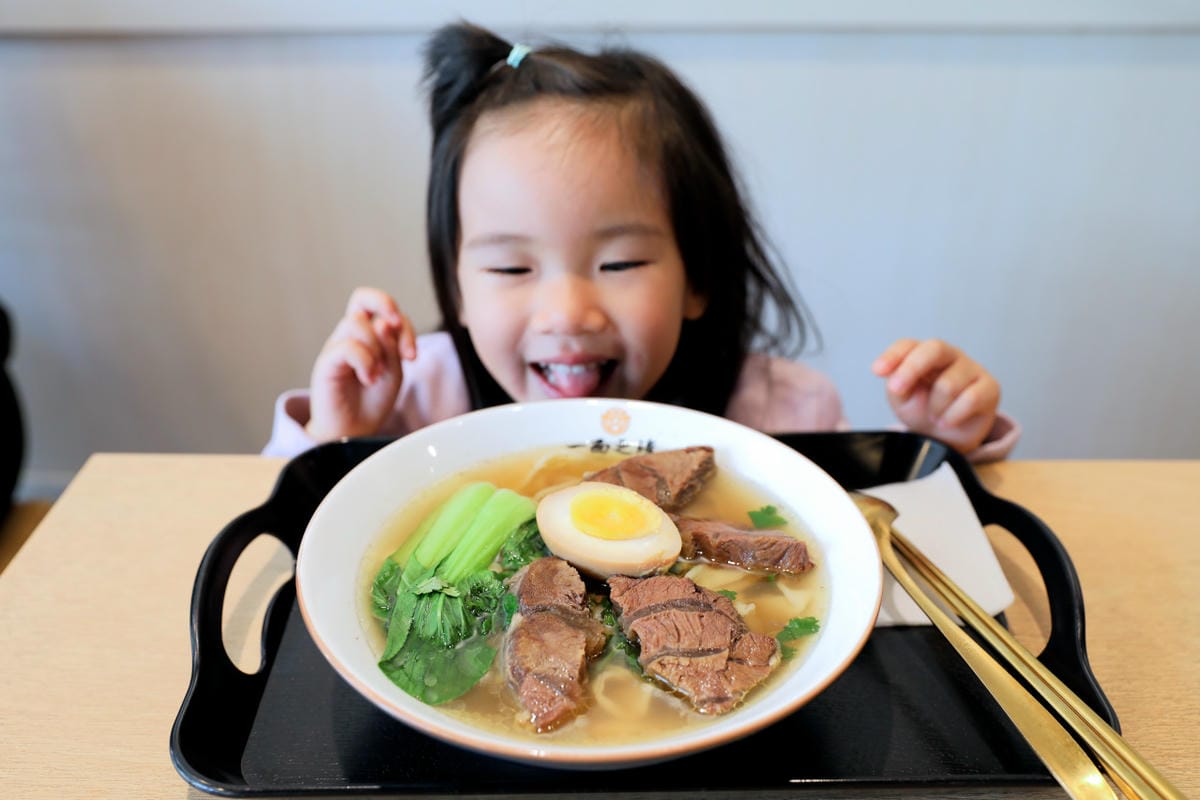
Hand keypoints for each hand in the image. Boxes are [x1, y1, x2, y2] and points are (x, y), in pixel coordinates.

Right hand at [306, 287, 416, 441]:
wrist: (354, 431)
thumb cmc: (373, 401)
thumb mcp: (395, 373)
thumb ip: (393, 348)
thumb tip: (384, 322)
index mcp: (370, 335)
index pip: (385, 310)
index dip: (404, 324)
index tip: (411, 356)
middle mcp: (351, 336)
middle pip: (362, 297)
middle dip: (385, 304)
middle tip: (395, 326)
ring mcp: (337, 347)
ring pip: (357, 322)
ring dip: (376, 348)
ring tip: (377, 374)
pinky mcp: (326, 362)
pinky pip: (347, 346)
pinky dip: (365, 361)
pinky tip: (368, 379)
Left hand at [872, 338, 999, 454]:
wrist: (947, 437)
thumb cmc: (923, 411)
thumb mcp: (902, 400)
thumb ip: (896, 386)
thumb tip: (894, 377)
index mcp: (923, 354)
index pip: (909, 344)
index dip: (893, 355)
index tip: (877, 371)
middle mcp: (949, 356)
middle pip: (934, 349)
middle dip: (911, 369)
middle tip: (897, 390)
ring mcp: (971, 369)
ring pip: (948, 384)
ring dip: (935, 408)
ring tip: (934, 417)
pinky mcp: (989, 387)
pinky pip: (970, 398)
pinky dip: (953, 416)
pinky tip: (947, 422)